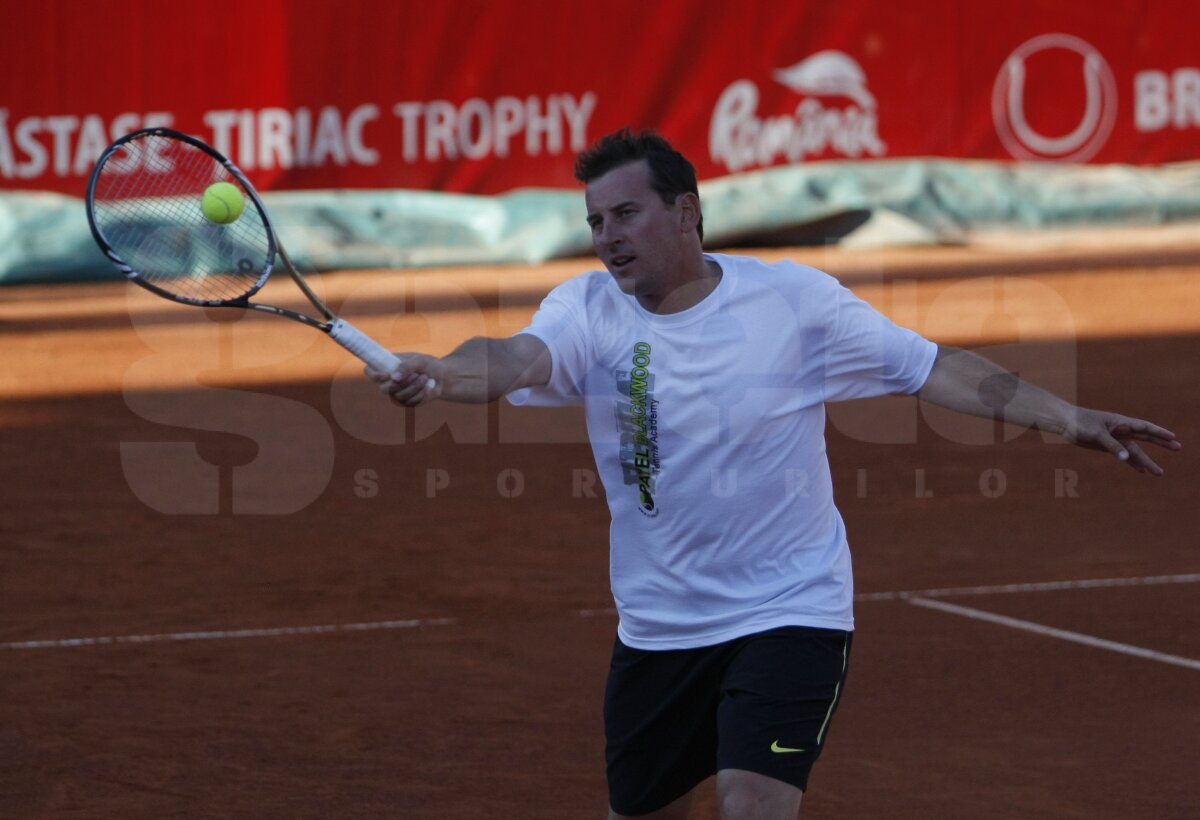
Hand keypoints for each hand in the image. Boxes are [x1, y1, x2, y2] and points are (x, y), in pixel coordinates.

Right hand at [365, 353, 443, 405]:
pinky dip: (420, 395)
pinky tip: (427, 387)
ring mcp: (396, 393)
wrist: (442, 377)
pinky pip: (409, 403)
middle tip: (416, 375)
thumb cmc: (428, 365)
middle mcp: (388, 381)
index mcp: (387, 366)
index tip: (386, 375)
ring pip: (398, 396)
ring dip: (414, 387)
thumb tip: (393, 377)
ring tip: (425, 377)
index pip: (369, 370)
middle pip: (384, 388)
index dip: (373, 374)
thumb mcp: (420, 360)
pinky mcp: (406, 402)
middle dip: (402, 383)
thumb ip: (407, 366)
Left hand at [1062, 408, 1181, 475]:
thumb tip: (1126, 458)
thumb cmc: (1080, 423)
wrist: (1065, 423)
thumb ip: (1112, 445)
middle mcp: (1121, 430)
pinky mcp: (1107, 447)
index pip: (1144, 427)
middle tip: (1178, 448)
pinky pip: (1123, 456)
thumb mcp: (1097, 434)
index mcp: (1121, 422)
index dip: (1159, 432)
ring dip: (1146, 461)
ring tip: (1159, 473)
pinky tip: (1140, 470)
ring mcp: (1115, 439)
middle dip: (1161, 444)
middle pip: (1145, 438)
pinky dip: (1131, 463)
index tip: (1173, 437)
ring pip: (1135, 451)